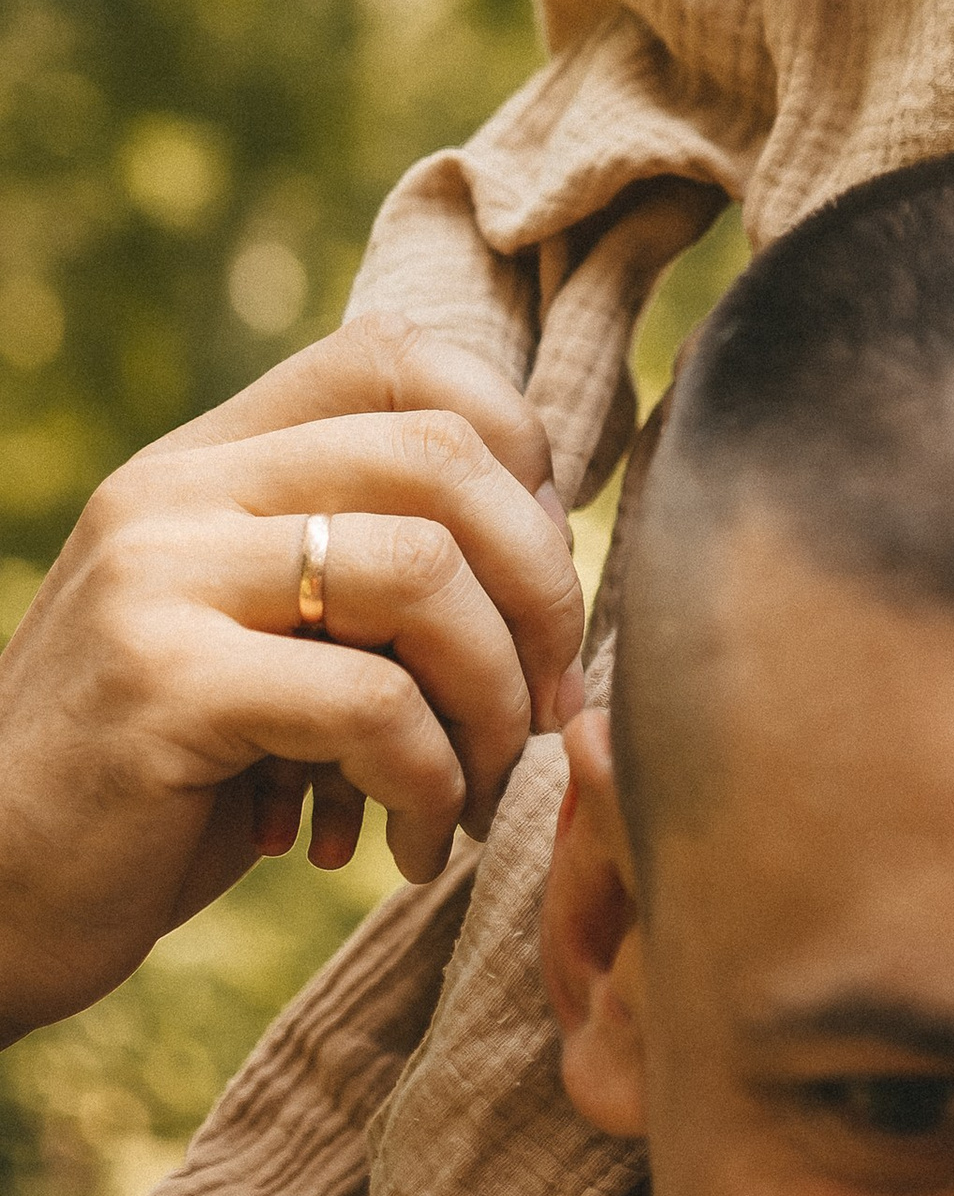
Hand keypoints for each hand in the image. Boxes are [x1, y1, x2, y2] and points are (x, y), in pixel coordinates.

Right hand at [0, 325, 585, 1043]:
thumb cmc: (159, 786)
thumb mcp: (263, 646)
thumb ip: (361, 576)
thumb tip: (554, 544)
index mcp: (207, 463)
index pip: (395, 358)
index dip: (513, 444)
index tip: (533, 570)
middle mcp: (177, 492)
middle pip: (440, 453)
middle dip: (540, 584)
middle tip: (549, 698)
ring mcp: (158, 577)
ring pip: (423, 569)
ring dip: (494, 695)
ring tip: (480, 786)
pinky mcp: (161, 684)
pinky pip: (371, 700)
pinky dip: (430, 777)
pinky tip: (408, 837)